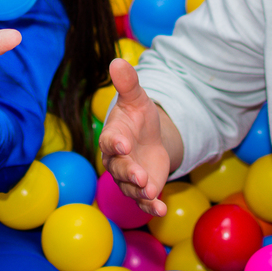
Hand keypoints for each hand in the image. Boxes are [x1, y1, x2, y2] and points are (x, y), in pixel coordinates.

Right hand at [99, 58, 170, 216]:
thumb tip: (118, 61)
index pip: (110, 140)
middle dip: (129, 172)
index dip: (115, 142)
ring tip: (152, 193)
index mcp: (114, 135)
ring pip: (130, 187)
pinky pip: (143, 201)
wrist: (148, 138)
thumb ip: (128, 83)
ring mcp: (128, 176)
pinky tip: (161, 210)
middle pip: (118, 168)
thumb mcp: (138, 98)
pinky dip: (151, 207)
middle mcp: (117, 159)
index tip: (122, 144)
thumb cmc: (138, 117)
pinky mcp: (142, 189)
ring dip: (140, 192)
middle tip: (141, 176)